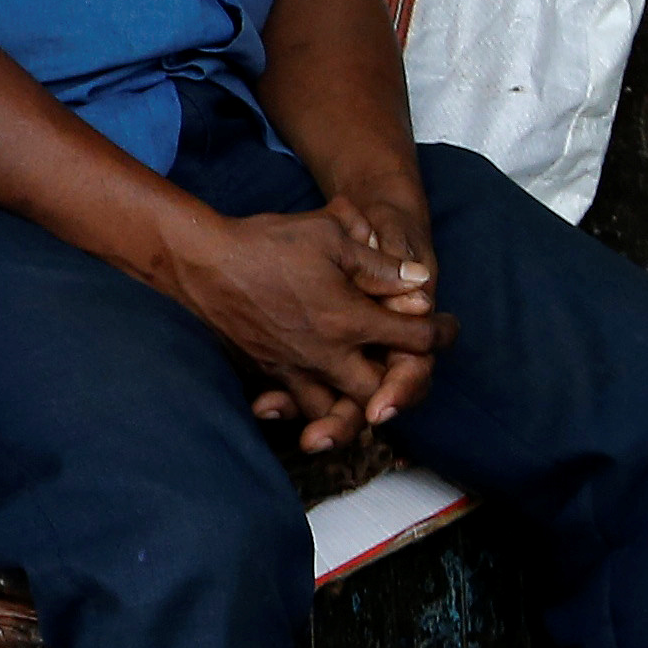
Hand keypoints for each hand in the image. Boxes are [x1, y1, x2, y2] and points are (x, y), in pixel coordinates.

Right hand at [164, 204, 449, 453]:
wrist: (201, 262)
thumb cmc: (267, 244)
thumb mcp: (330, 236)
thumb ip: (380, 265)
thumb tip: (419, 282)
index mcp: (348, 319)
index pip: (414, 339)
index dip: (439, 333)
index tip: (445, 328)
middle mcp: (325, 354)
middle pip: (378, 391)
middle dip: (398, 385)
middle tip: (404, 369)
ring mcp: (292, 367)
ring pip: (333, 411)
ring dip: (353, 407)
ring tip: (365, 396)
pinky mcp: (265, 369)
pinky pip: (295, 403)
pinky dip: (310, 406)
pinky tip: (316, 396)